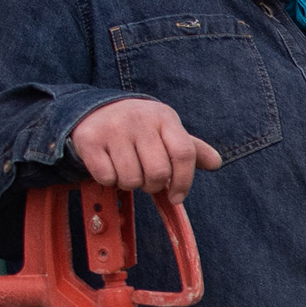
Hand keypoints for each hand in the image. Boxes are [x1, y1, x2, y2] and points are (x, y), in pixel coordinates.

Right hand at [69, 98, 218, 196]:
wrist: (96, 109)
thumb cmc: (140, 128)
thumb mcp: (166, 131)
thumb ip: (190, 149)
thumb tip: (216, 163)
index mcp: (164, 118)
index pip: (184, 153)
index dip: (184, 181)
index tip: (177, 197)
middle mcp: (140, 120)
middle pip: (158, 172)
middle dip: (153, 185)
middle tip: (146, 179)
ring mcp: (113, 128)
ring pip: (131, 179)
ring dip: (130, 184)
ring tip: (127, 169)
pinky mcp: (89, 140)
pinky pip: (107, 178)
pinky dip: (109, 180)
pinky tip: (109, 165)